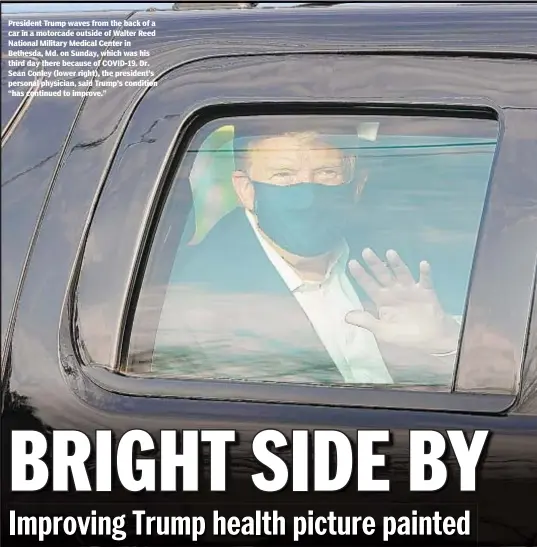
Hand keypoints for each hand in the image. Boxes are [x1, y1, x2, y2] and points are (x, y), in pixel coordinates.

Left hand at [345, 248, 459, 354]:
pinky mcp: (426, 293)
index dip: (361, 275)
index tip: (352, 263)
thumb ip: (366, 321)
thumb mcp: (382, 331)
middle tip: (366, 251)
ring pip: (402, 273)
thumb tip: (346, 316)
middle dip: (374, 264)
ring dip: (397, 264)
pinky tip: (423, 264)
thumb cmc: (405, 337)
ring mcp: (410, 290)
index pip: (368, 285)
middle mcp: (394, 292)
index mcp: (382, 300)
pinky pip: (425, 281)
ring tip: (390, 253)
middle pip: (383, 275)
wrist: (430, 341)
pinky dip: (424, 273)